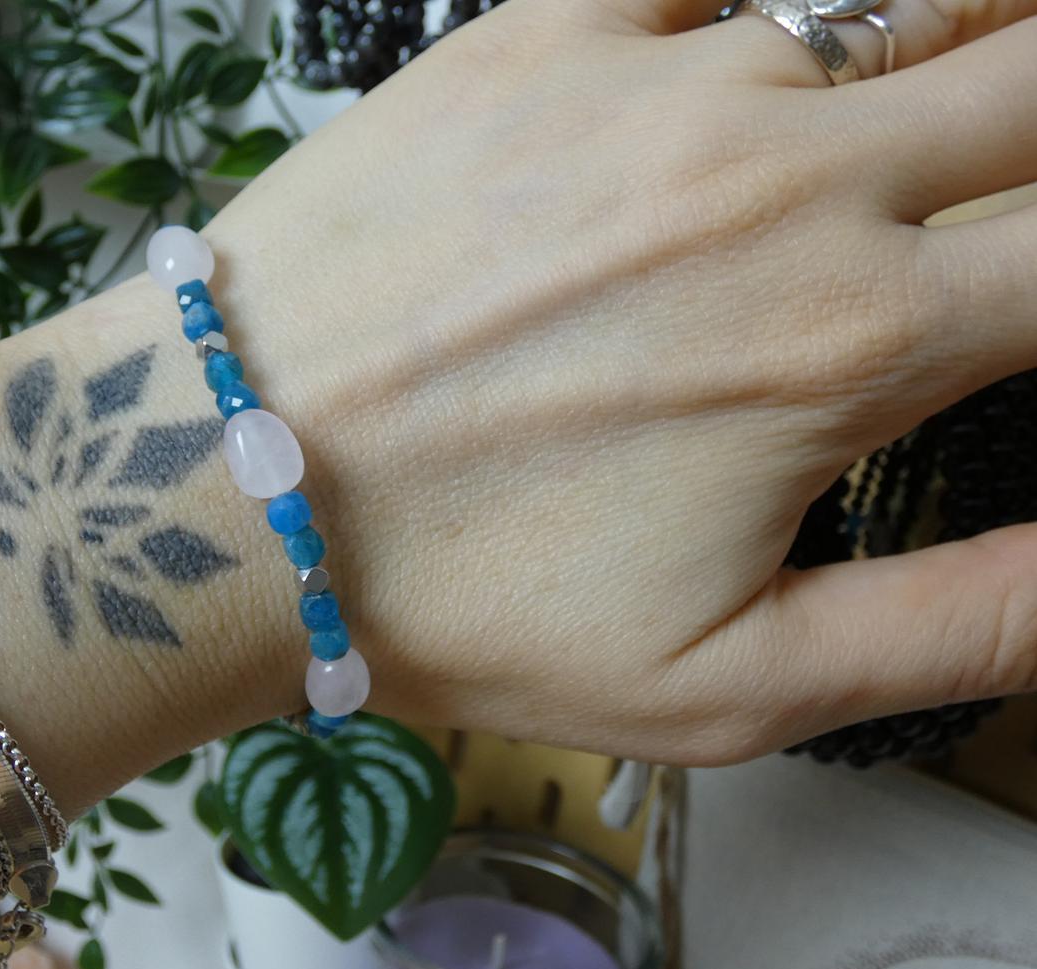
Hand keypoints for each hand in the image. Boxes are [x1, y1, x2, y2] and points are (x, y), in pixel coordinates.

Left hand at [197, 0, 1036, 763]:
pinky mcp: (536, 34)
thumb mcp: (727, 681)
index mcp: (851, 338)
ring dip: (925, 63)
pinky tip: (733, 79)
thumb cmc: (460, 598)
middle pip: (1033, 75)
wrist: (231, 486)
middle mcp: (779, 177)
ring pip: (890, 7)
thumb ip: (961, 625)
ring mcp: (654, 82)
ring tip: (861, 156)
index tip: (1031, 294)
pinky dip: (754, 18)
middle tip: (984, 196)